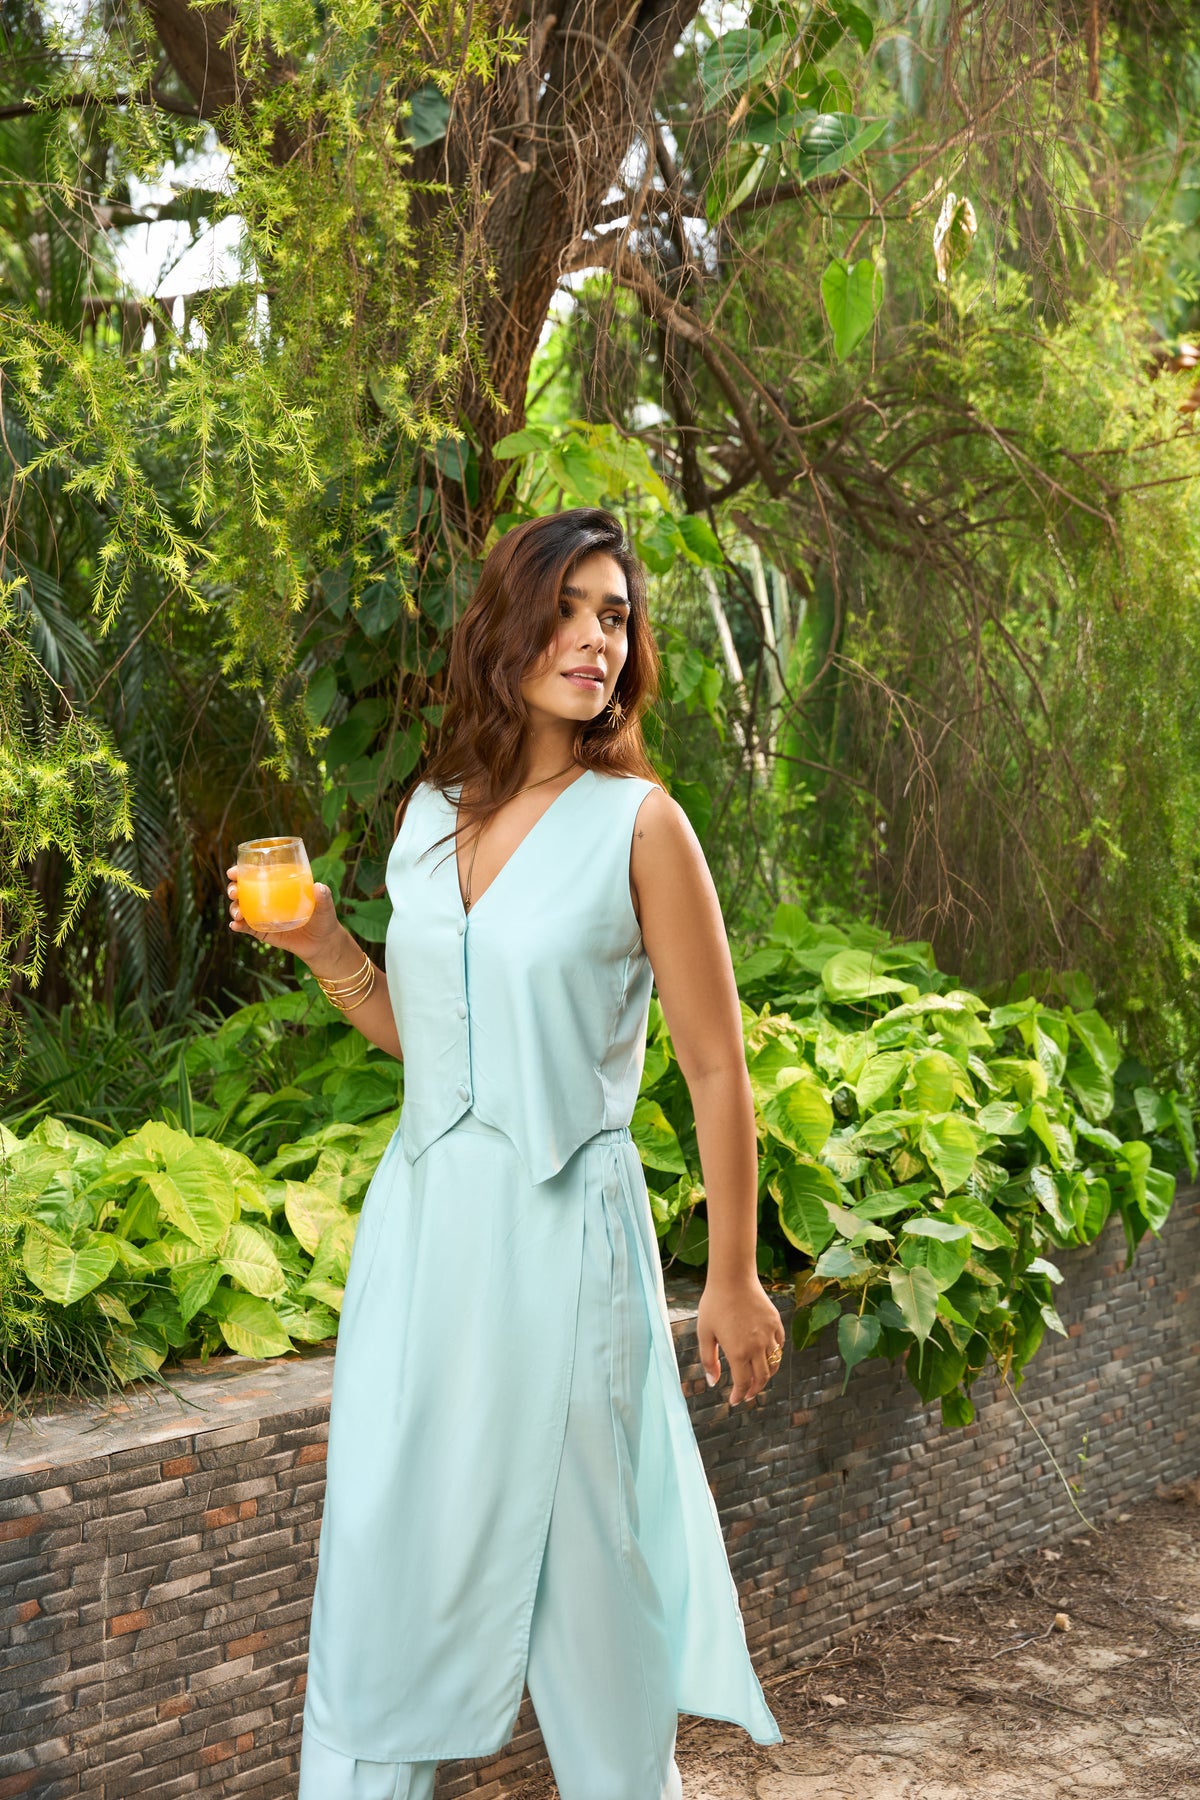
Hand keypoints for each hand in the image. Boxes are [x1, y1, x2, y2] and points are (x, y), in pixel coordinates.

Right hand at [225, 866, 343, 966]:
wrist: (322, 944)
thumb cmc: (323, 919)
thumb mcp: (325, 906)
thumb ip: (323, 896)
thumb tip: (318, 887)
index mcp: (278, 886)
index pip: (256, 875)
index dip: (241, 871)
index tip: (233, 872)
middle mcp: (267, 899)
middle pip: (243, 890)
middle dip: (233, 889)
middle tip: (234, 892)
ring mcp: (263, 916)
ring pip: (241, 909)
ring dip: (234, 908)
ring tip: (238, 914)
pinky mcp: (263, 932)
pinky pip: (247, 928)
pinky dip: (238, 926)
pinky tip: (235, 926)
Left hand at [697, 1273, 784, 1405]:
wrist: (732, 1278)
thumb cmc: (714, 1304)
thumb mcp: (704, 1334)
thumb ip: (708, 1360)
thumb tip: (713, 1382)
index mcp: (738, 1353)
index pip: (743, 1383)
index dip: (739, 1395)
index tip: (734, 1401)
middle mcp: (757, 1347)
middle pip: (761, 1378)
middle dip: (753, 1390)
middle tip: (746, 1394)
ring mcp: (769, 1335)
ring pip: (773, 1364)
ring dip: (766, 1375)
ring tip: (757, 1378)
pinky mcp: (776, 1323)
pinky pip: (779, 1345)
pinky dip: (775, 1355)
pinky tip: (766, 1355)